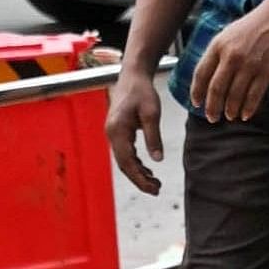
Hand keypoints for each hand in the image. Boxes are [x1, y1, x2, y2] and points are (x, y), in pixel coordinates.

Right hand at [106, 69, 164, 194]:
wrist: (132, 77)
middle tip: (157, 190)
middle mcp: (111, 134)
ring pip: (124, 160)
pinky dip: (137, 164)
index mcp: (117, 131)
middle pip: (124, 165)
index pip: (127, 161)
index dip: (140, 177)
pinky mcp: (118, 132)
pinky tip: (149, 171)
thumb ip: (154, 137)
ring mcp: (113, 134)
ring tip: (155, 184)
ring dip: (138, 173)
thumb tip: (157, 160)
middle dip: (139, 179)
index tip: (154, 188)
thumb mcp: (152, 113)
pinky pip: (125, 153)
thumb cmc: (142, 92)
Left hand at [188, 5, 268, 122]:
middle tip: (212, 117)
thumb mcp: (227, 34)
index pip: (201, 74)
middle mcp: (231, 56)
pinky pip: (254, 95)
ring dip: (230, 109)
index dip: (197, 92)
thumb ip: (216, 53)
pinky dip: (249, 108)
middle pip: (216, 89)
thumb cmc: (253, 25)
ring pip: (235, 95)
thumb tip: (207, 76)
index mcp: (218, 46)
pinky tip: (245, 114)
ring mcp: (249, 65)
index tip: (197, 103)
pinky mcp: (266, 71)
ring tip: (230, 116)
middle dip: (212, 107)